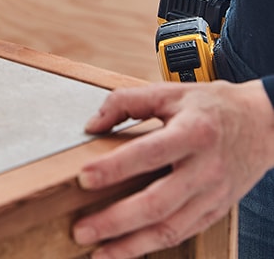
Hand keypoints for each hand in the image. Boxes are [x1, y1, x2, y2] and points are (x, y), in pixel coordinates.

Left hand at [73, 80, 273, 257]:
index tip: (83, 177)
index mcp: (193, 133)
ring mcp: (212, 195)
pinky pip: (181, 234)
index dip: (114, 167)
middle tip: (81, 228)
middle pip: (156, 203)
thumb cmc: (213, 107)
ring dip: (130, 244)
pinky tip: (126, 249)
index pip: (148, 154)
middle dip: (115, 220)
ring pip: (169, 229)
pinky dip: (152, 246)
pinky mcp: (215, 210)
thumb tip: (92, 126)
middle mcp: (204, 169)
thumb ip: (126, 102)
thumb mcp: (169, 93)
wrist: (265, 124)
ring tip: (98, 251)